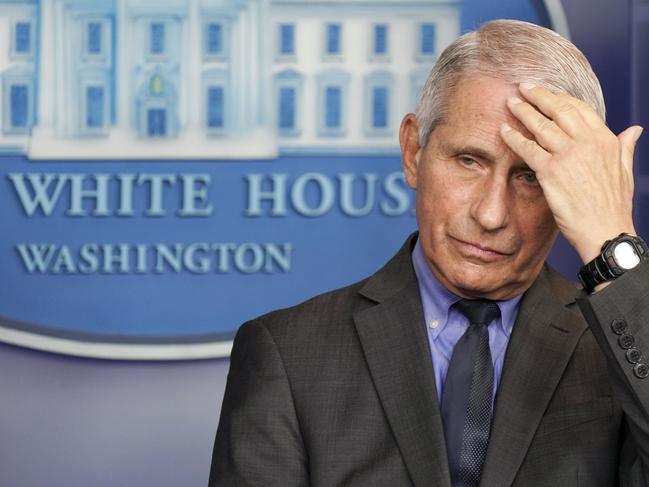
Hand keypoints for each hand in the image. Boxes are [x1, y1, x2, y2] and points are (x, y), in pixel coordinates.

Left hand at [500, 83, 642, 263]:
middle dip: (539, 95)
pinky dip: (514, 138)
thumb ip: (625, 147)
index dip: (561, 98)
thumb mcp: (624, 171)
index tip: (547, 92)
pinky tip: (503, 131)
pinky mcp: (551, 171)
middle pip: (559, 109)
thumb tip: (634, 130)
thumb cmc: (613, 206)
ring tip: (510, 103)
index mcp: (605, 139)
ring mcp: (568, 155)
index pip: (580, 108)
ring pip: (541, 125)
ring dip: (523, 111)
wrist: (605, 231)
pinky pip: (528, 148)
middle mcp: (587, 142)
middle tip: (523, 87)